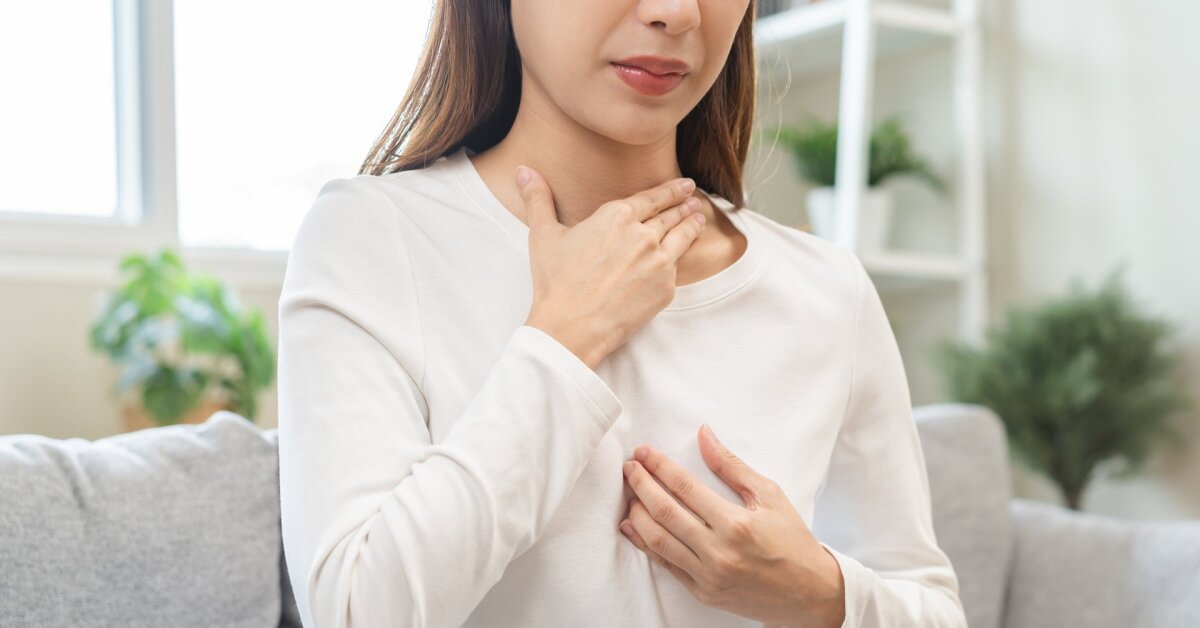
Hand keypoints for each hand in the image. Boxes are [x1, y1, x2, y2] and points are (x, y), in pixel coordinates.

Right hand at [516, 165, 706, 368]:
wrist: (571, 327)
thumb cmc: (556, 282)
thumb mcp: (543, 235)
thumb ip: (538, 199)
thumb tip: (523, 171)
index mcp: (616, 216)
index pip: (651, 198)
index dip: (670, 190)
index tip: (684, 185)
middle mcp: (643, 234)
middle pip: (670, 216)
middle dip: (683, 205)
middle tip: (694, 198)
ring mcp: (658, 262)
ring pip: (682, 237)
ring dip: (692, 225)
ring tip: (699, 218)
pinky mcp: (666, 288)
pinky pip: (677, 268)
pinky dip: (683, 257)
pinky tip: (685, 254)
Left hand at [618, 424, 845, 627]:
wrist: (808, 593)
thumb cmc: (792, 540)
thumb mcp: (770, 496)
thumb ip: (732, 466)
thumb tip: (704, 435)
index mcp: (736, 524)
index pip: (685, 488)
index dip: (659, 467)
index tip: (644, 453)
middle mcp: (718, 552)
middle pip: (664, 512)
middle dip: (640, 485)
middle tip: (629, 468)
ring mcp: (708, 576)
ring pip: (658, 540)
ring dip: (637, 513)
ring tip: (628, 493)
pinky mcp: (703, 592)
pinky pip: (665, 564)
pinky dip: (644, 543)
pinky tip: (633, 526)